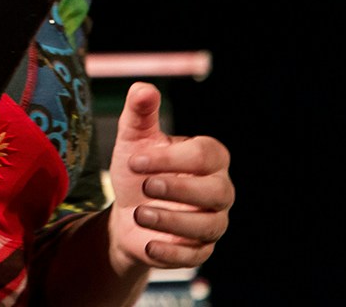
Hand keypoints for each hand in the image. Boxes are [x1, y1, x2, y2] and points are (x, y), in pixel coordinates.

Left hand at [105, 81, 232, 271]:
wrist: (126, 210)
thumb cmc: (138, 168)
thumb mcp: (134, 138)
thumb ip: (140, 112)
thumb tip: (143, 88)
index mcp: (210, 157)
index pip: (205, 155)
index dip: (171, 158)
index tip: (134, 160)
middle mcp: (219, 190)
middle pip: (216, 191)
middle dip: (179, 189)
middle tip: (145, 186)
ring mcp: (212, 222)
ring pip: (208, 226)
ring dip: (172, 221)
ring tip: (139, 213)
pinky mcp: (200, 251)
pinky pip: (196, 257)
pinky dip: (172, 253)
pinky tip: (149, 245)